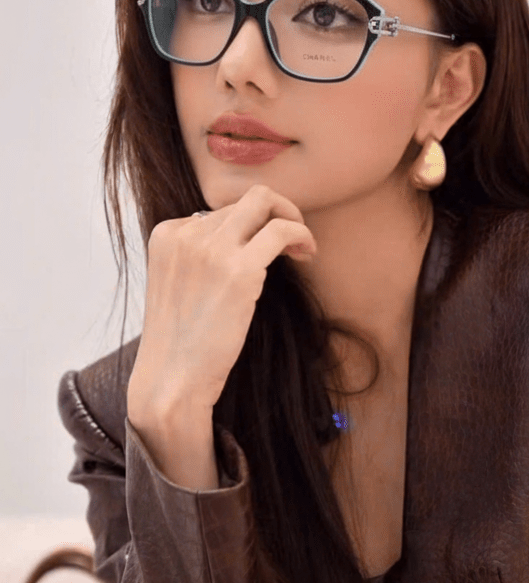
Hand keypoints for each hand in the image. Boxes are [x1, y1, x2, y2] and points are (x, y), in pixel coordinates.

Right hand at [128, 184, 316, 417]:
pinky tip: (308, 255)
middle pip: (243, 202)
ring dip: (291, 218)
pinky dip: (301, 233)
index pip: (218, 211)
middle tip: (292, 242)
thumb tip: (244, 237)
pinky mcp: (239, 270)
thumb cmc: (182, 342)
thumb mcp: (178, 285)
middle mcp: (186, 234)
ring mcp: (211, 249)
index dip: (247, 228)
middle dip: (274, 214)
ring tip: (303, 247)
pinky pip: (282, 229)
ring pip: (264, 201)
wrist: (172, 381)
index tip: (263, 250)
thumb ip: (200, 257)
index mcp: (166, 235)